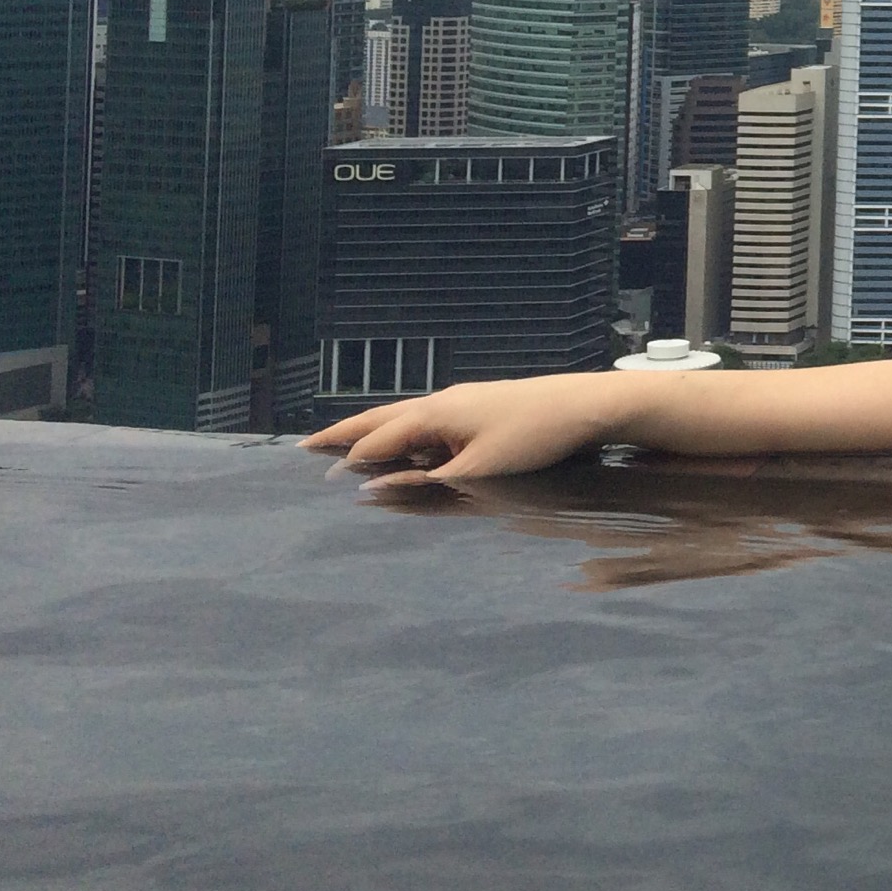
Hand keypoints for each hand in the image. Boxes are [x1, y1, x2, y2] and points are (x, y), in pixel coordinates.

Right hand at [300, 375, 621, 486]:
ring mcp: (462, 400)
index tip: (314, 479)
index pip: (378, 441)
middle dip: (345, 434)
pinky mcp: (480, 406)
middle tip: (307, 447)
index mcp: (434, 414)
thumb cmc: (533, 439)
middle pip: (382, 418)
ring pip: (405, 416)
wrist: (584, 406)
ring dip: (373, 430)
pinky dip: (403, 431)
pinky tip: (404, 444)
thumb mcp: (476, 470)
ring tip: (345, 444)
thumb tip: (373, 489)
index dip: (347, 461)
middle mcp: (442, 401)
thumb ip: (424, 482)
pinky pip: (428, 420)